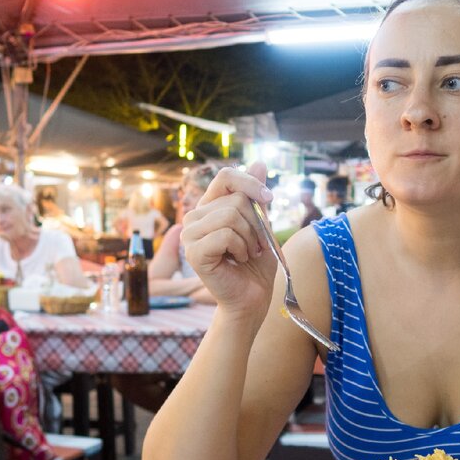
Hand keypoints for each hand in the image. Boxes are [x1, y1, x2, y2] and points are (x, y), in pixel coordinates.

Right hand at [180, 163, 276, 317]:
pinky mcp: (193, 252)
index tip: (269, 199)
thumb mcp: (262, 224)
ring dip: (250, 238)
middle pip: (235, 199)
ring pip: (231, 215)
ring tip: (248, 253)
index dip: (250, 182)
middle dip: (257, 223)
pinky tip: (238, 261)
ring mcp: (190, 235)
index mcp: (209, 207)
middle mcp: (195, 217)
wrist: (252, 297)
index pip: (226, 177)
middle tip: (257, 245)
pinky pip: (226, 235)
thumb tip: (260, 162)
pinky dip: (241, 248)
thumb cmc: (257, 263)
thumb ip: (257, 196)